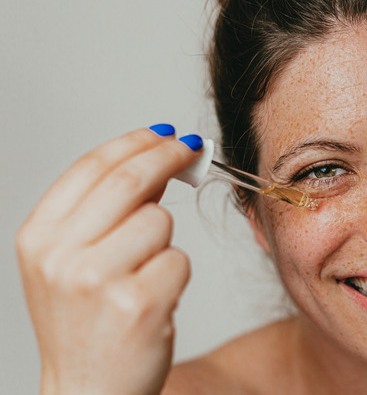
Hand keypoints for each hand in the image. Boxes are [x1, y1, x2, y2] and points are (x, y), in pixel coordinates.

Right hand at [16, 126, 201, 394]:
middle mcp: (61, 256)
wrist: (88, 393)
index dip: (135, 142)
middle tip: (192, 149)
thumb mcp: (70, 263)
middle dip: (169, 157)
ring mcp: (98, 280)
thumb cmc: (86, 325)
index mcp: (38, 238)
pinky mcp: (139, 304)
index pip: (91, 167)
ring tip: (144, 275)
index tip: (163, 133)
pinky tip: (154, 300)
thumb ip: (102, 212)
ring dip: (164, 241)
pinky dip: (176, 275)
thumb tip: (154, 160)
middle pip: (130, 180)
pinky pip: (179, 260)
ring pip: (160, 221)